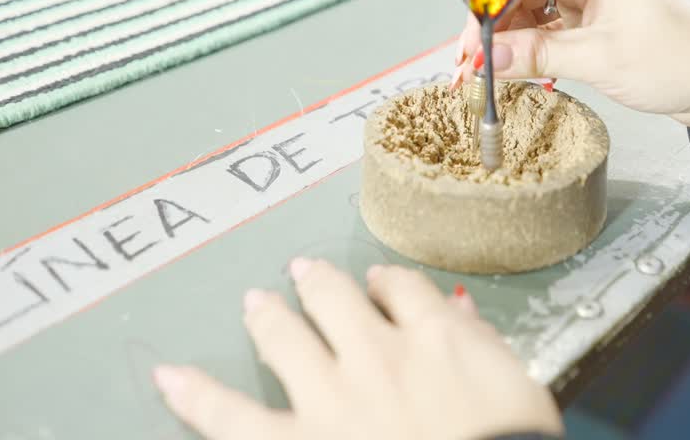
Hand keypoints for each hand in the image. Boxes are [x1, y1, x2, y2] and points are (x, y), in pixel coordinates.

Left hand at [153, 259, 562, 439]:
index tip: (380, 284)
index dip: (386, 283)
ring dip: (268, 316)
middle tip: (304, 272)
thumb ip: (485, 348)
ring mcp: (329, 397)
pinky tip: (168, 378)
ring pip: (285, 338)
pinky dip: (196, 396)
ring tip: (255, 302)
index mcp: (434, 338)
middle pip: (336, 299)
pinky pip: (231, 416)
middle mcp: (375, 354)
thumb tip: (463, 317)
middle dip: (318, 284)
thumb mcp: (520, 390)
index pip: (402, 290)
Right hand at [454, 0, 689, 126]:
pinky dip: (528, 54)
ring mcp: (589, 3)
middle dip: (492, 30)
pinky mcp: (593, 29)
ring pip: (529, 16)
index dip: (487, 5)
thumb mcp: (601, 59)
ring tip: (484, 76)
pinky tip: (512, 74)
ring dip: (507, 44)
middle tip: (467, 66)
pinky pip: (546, 35)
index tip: (467, 39)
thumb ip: (540, 55)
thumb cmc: (676, 60)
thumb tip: (489, 58)